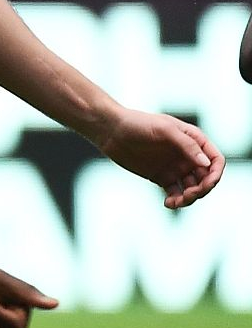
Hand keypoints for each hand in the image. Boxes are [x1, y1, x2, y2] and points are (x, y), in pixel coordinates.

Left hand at [99, 107, 224, 208]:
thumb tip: (206, 164)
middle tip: (189, 195)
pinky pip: (175, 193)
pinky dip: (176, 201)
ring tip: (176, 202)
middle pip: (206, 178)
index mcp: (193, 140)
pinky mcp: (161, 177)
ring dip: (190, 198)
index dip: (216, 173)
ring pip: (192, 188)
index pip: (215, 160)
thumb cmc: (137, 123)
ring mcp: (175, 167)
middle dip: (203, 189)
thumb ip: (186, 145)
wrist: (110, 130)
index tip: (207, 183)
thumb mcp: (164, 129)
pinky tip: (168, 203)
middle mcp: (187, 156)